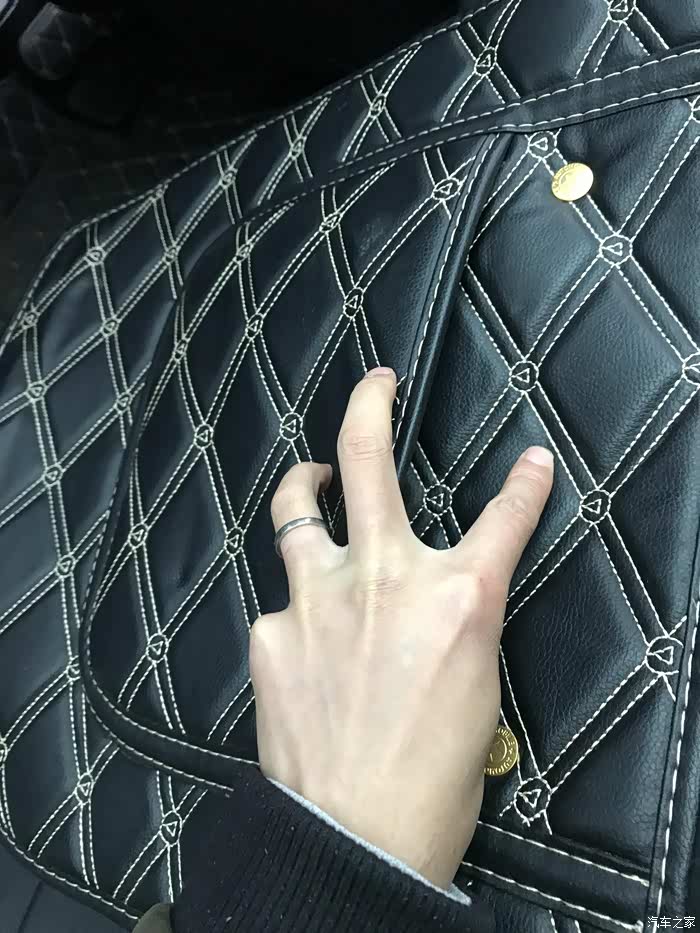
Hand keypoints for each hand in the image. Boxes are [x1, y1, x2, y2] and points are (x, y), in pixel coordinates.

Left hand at [250, 366, 553, 888]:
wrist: (355, 839)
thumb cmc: (433, 778)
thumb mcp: (476, 684)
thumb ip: (458, 620)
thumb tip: (449, 595)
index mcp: (457, 596)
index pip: (506, 517)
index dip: (525, 484)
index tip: (532, 462)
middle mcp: (383, 577)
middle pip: (365, 457)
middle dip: (370, 403)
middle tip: (375, 383)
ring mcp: (316, 597)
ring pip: (296, 508)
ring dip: (307, 484)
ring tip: (313, 478)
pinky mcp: (269, 631)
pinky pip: (282, 604)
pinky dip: (299, 613)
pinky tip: (307, 648)